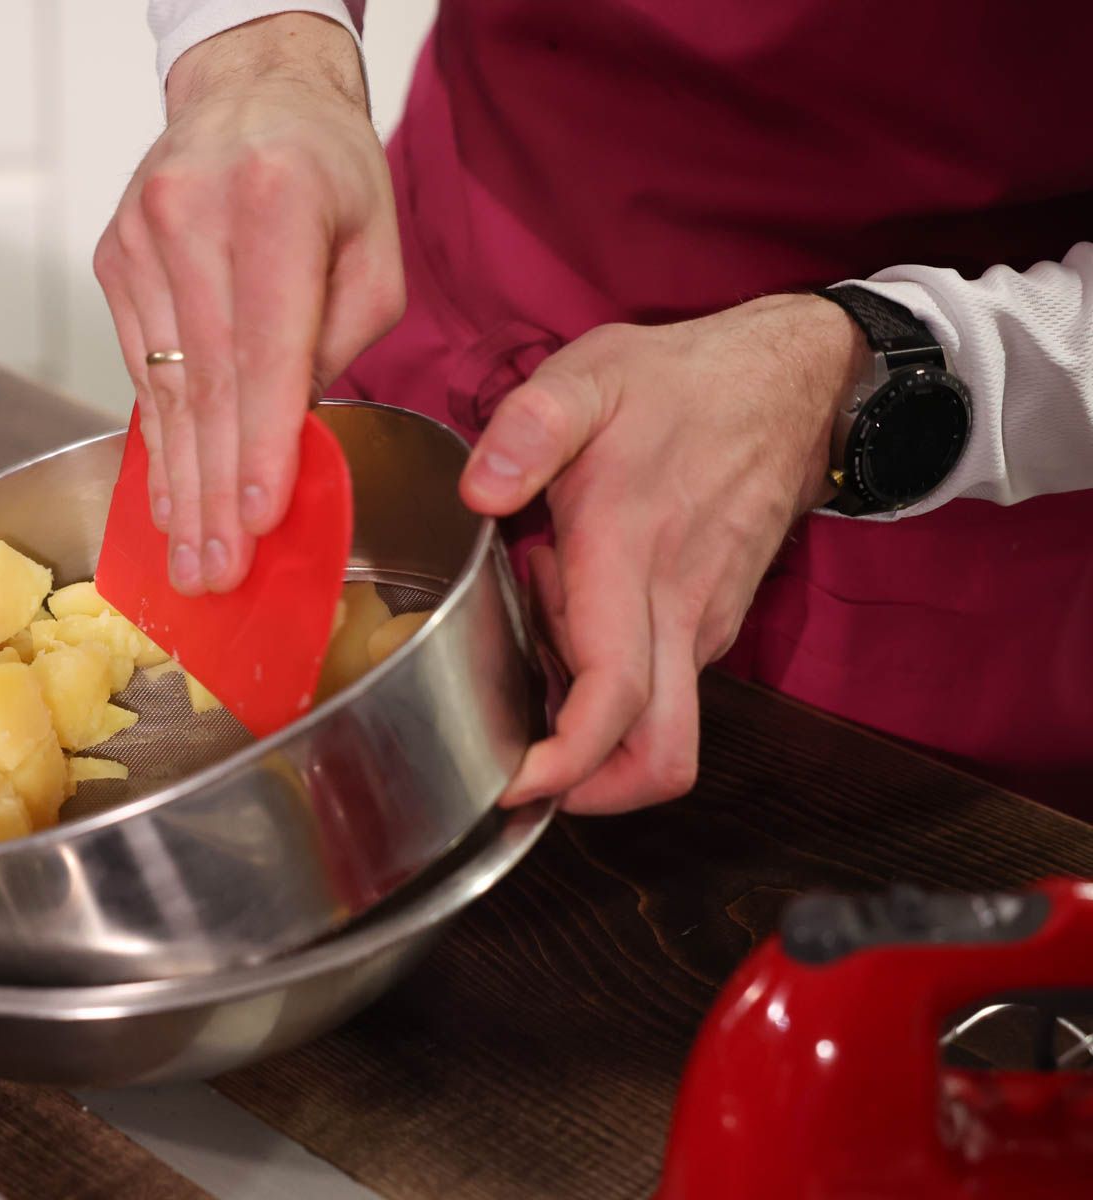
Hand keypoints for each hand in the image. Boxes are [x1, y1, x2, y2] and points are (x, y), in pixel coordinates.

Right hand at [94, 14, 402, 594]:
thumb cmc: (327, 170)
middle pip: (205, 385)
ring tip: (190, 558)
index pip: (262, 351)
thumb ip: (344, 336)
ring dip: (180, 483)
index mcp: (274, 203)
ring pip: (164, 388)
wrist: (250, 90)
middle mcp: (193, 218)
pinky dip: (158, 440)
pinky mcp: (114, 260)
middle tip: (216, 574)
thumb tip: (293, 427)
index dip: (260, 446)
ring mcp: (141, 240)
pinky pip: (140, 371)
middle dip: (213, 493)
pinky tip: (169, 496)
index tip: (258, 520)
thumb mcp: (375, 244)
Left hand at [461, 294, 867, 812]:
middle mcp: (678, 613)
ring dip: (583, 704)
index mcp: (633, 559)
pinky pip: (660, 682)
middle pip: (656, 756)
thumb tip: (480, 491)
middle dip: (585, 786)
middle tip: (512, 735)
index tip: (511, 782)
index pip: (613, 699)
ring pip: (651, 721)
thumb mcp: (591, 376)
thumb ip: (528, 428)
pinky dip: (605, 670)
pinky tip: (574, 594)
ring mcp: (704, 625)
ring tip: (543, 601)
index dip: (565, 764)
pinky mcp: (711, 623)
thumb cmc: (684, 383)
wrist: (795, 382)